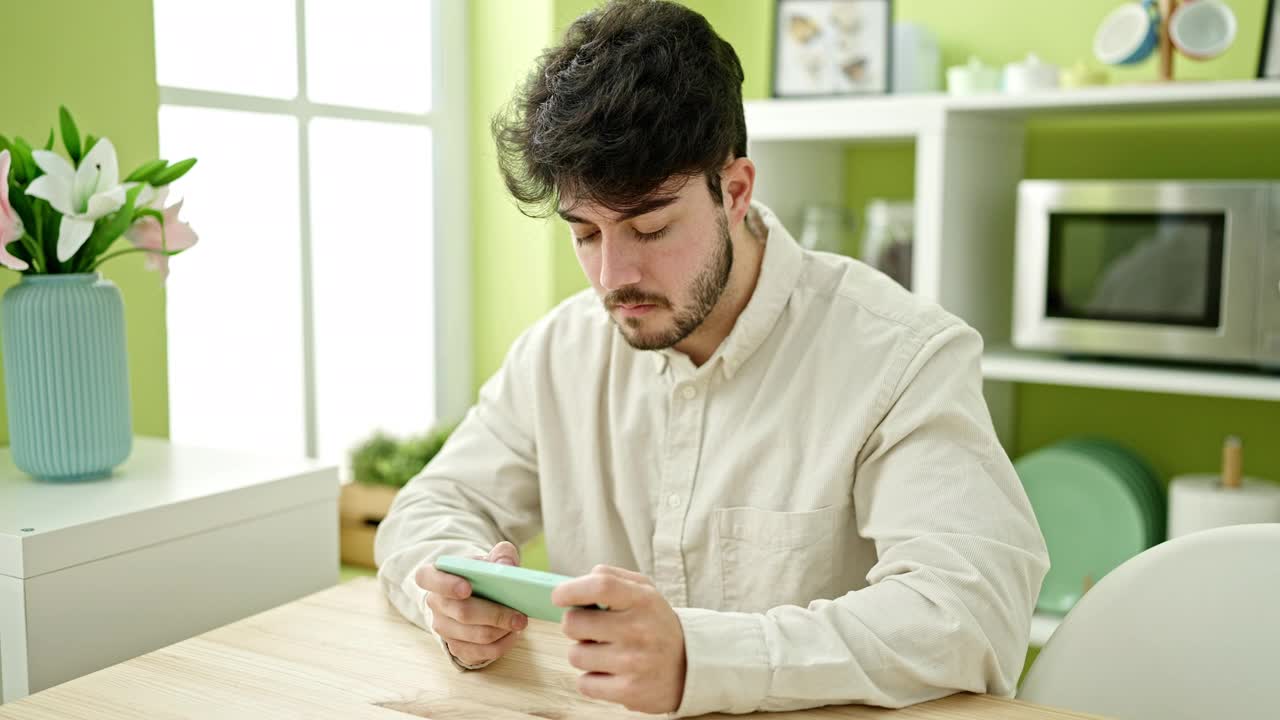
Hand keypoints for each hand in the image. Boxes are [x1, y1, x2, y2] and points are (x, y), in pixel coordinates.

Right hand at [416, 541, 528, 666]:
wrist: (478, 595)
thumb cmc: (481, 575)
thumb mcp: (490, 559)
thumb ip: (501, 555)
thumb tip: (506, 566)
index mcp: (434, 576)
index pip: (426, 578)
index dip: (446, 585)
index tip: (467, 588)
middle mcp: (435, 604)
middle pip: (462, 613)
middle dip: (495, 615)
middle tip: (519, 616)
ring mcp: (443, 628)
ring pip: (475, 636)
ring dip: (501, 631)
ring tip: (520, 623)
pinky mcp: (456, 647)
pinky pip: (480, 653)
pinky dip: (502, 645)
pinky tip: (513, 634)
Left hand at [551, 565, 686, 713]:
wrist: (690, 667)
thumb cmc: (656, 624)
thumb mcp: (645, 592)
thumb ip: (612, 578)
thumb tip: (577, 582)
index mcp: (642, 600)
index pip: (600, 586)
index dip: (571, 590)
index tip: (559, 596)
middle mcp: (638, 630)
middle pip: (574, 623)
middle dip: (574, 625)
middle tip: (591, 629)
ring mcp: (633, 663)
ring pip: (576, 654)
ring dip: (584, 653)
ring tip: (606, 652)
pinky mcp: (628, 691)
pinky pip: (585, 683)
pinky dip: (592, 678)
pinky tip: (610, 672)